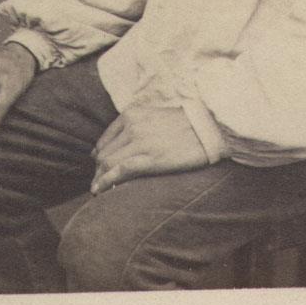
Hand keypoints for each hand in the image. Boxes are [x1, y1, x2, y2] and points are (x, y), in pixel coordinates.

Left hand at [91, 100, 207, 193]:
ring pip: (108, 163)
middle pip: (104, 153)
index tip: (99, 167)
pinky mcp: (149, 159)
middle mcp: (132, 126)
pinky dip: (105, 181)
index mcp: (132, 114)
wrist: (208, 128)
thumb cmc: (186, 125)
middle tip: (98, 182)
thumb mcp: (155, 117)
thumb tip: (121, 146)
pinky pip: (119, 171)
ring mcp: (140, 142)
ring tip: (97, 189)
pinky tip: (98, 190)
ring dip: (99, 178)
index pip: (105, 139)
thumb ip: (136, 126)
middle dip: (98, 170)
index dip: (100, 156)